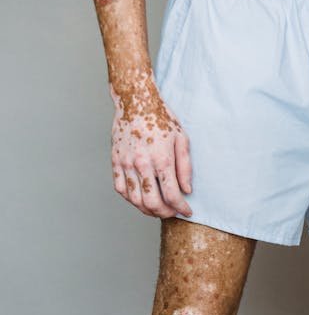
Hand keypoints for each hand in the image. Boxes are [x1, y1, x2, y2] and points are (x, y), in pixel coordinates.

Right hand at [110, 80, 192, 218]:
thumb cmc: (161, 118)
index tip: (187, 211)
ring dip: (148, 210)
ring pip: (135, 200)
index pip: (172, 195)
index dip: (181, 208)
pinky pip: (121, 189)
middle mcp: (142, 163)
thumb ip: (185, 167)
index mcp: (161, 158)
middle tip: (172, 212)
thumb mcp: (182, 139)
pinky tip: (141, 198)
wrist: (136, 101)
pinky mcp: (115, 161)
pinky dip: (131, 199)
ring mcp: (126, 163)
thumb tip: (186, 190)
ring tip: (158, 208)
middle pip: (152, 203)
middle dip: (165, 213)